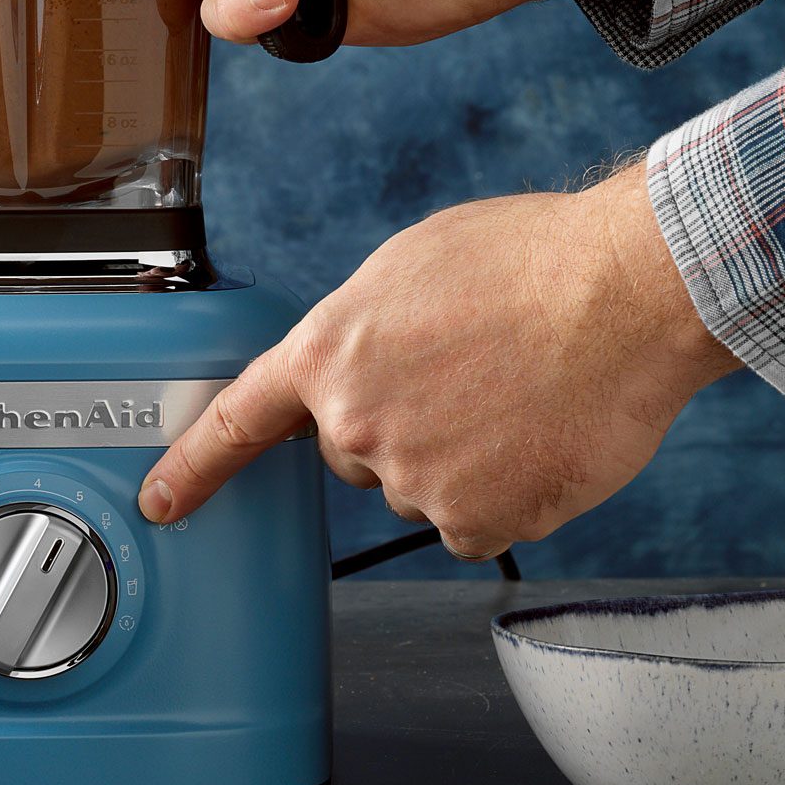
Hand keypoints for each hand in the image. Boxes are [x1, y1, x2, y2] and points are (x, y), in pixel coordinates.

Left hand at [136, 163, 739, 558]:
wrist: (622, 294)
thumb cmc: (529, 262)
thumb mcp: (409, 267)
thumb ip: (363, 330)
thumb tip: (367, 365)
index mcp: (329, 352)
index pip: (241, 420)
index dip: (194, 465)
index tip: (162, 500)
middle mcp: (356, 424)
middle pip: (355, 452)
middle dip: (398, 423)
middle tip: (466, 374)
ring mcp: (416, 479)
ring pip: (422, 485)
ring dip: (460, 456)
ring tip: (515, 392)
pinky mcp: (478, 520)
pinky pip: (474, 522)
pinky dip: (504, 493)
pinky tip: (533, 438)